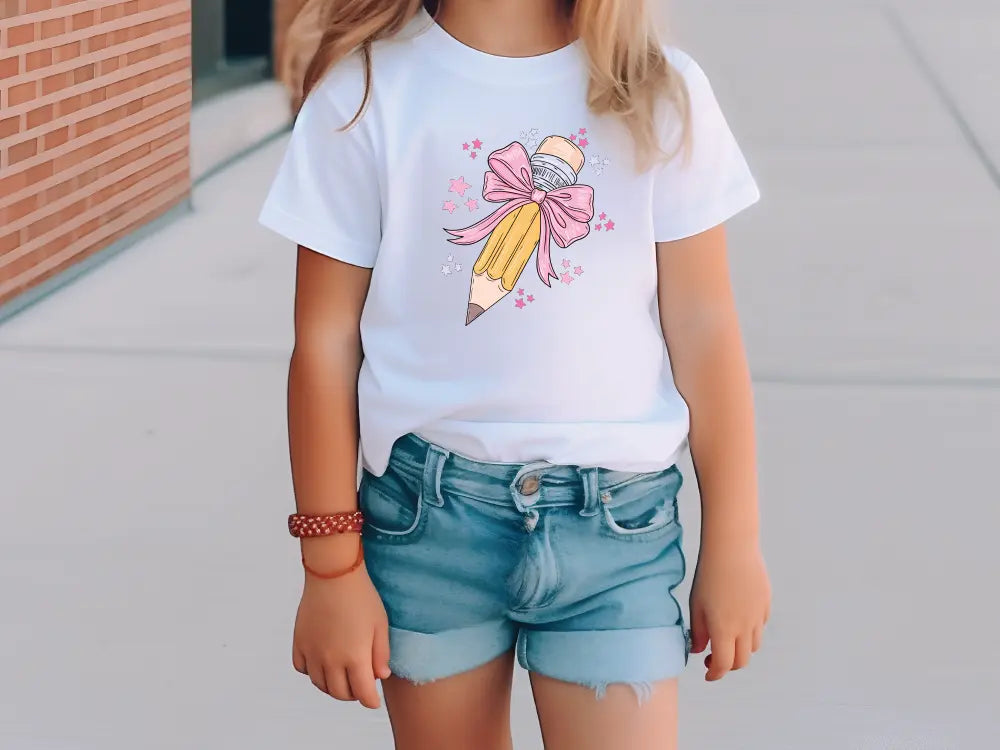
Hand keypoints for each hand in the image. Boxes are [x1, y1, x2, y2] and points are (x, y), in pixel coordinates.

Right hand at [292, 540, 390, 707]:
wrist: (333, 573)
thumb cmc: (361, 596)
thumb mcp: (380, 624)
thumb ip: (381, 654)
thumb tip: (380, 676)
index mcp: (355, 656)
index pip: (362, 693)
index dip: (370, 701)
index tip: (373, 700)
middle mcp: (330, 659)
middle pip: (340, 693)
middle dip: (353, 694)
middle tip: (360, 686)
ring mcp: (312, 651)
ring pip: (320, 684)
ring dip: (332, 686)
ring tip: (342, 677)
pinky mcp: (299, 641)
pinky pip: (302, 668)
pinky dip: (312, 672)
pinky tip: (322, 663)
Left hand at [689, 539, 769, 680]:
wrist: (732, 548)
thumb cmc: (708, 575)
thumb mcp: (696, 605)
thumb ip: (697, 632)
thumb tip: (699, 650)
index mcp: (724, 629)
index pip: (723, 665)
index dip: (714, 674)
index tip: (707, 673)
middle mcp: (745, 627)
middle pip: (741, 660)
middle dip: (728, 665)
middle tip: (713, 658)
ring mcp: (758, 616)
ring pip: (754, 646)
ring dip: (741, 650)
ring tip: (726, 639)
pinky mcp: (766, 604)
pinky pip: (760, 626)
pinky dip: (750, 632)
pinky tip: (738, 620)